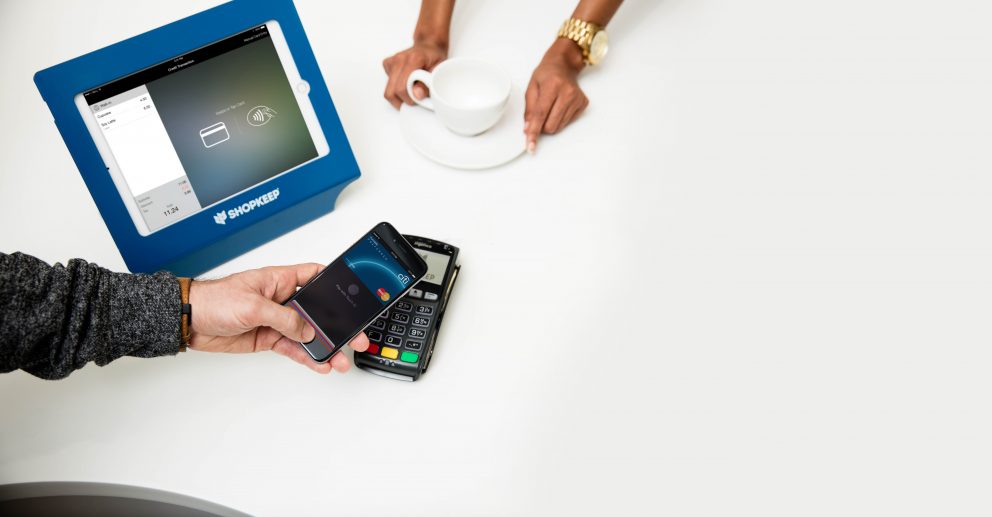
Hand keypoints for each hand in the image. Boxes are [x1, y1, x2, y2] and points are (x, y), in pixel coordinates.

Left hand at [188, 264, 368, 373]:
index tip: (353, 293)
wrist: (191, 322)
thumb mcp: (252, 306)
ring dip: (324, 346)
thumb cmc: (215, 300)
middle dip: (337, 324)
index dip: (334, 282)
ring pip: (308, 334)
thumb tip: (306, 329)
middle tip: (354, 336)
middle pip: (317, 311)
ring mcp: (276, 320)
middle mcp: (281, 299)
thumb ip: (283, 318)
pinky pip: (294, 348)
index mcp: (280, 280)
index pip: (314, 276)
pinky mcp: (269, 338)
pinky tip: (320, 363)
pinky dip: (307, 357)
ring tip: (339, 359)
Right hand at [382, 40, 447, 108]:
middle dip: (403, 100)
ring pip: (388, 90)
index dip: (410, 99)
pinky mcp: (387, 64)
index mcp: (414, 60)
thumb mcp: (438, 72)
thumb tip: (416, 95)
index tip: (419, 99)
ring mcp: (392, 61)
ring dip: (399, 97)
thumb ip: (428, 85)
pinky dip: (396, 88)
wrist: (428, 46)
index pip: (402, 87)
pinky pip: (387, 84)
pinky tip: (405, 82)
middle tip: (414, 99)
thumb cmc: (434, 58)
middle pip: (392, 91)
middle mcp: (399, 59)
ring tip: (410, 92)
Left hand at [524, 39, 589, 153]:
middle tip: (540, 112)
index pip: (540, 114)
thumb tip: (528, 129)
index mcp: (553, 85)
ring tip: (551, 106)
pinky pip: (567, 122)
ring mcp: (577, 99)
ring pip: (559, 126)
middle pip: (550, 125)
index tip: (530, 146)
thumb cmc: (546, 74)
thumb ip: (529, 109)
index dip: (534, 131)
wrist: (563, 65)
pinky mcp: (583, 104)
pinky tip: (560, 105)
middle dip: (542, 125)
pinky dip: (560, 118)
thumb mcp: (532, 87)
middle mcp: (568, 92)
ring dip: (551, 121)